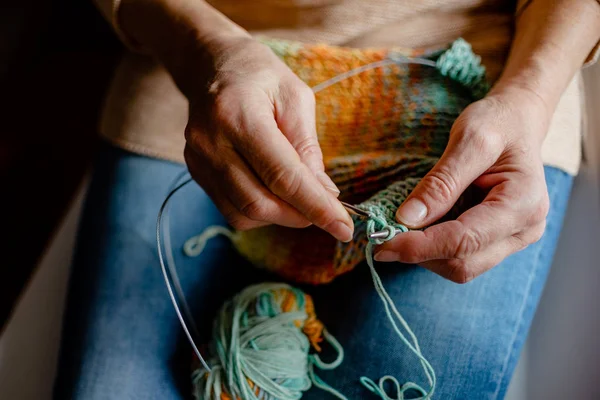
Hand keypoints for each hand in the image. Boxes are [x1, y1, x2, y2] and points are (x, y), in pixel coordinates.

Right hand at [183, 36, 353, 241]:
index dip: (316, 207)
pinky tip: (274, 192)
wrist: (212, 65)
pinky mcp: (196, 172)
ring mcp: (198, 160)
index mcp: (238, 115)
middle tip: (325, 209)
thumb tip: (324, 194)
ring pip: (244, 214)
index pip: (282, 176)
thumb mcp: (296, 98)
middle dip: (300, 215)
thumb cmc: (261, 77)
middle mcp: (211, 142)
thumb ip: (308, 148)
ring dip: (281, 216)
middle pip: (260, 203)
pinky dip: (260, 212)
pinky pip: (232, 210)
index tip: (344, 228)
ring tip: (300, 196)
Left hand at [374, 88, 551, 282]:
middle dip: (419, 254)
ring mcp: (513, 239)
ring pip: (461, 267)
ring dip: (425, 254)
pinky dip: (434, 248)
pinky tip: (420, 227)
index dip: (421, 247)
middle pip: (463, 264)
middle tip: (382, 235)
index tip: (382, 241)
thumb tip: (408, 219)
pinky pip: (463, 256)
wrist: (517, 122)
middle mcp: (524, 230)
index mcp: (523, 204)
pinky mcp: (498, 240)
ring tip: (402, 226)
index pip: (465, 240)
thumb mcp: (470, 140)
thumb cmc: (498, 123)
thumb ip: (441, 182)